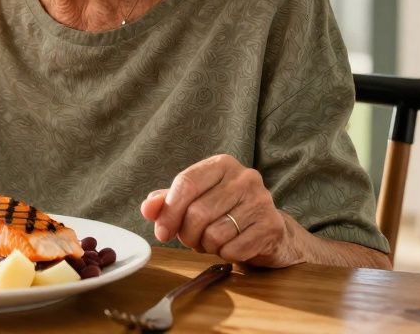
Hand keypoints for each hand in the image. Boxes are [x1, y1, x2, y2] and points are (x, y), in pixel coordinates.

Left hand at [139, 154, 299, 267]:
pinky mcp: (271, 225)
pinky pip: (233, 249)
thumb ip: (168, 202)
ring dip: (206, 246)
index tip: (161, 232)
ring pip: (214, 234)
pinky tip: (231, 247)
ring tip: (213, 241)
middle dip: (187, 234)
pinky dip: (225, 255)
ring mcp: (261, 200)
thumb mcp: (195, 200)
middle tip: (192, 239)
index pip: (186, 183)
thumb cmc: (225, 212)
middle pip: (198, 212)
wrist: (269, 229)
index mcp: (222, 164)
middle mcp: (244, 177)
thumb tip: (147, 208)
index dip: (169, 212)